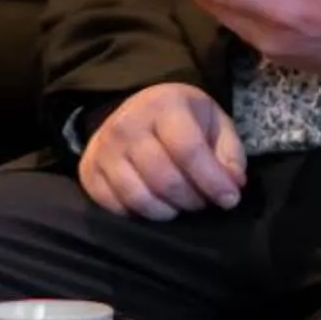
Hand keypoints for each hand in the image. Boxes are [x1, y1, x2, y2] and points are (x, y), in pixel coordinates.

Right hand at [80, 83, 244, 220]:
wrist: (137, 113)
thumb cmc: (184, 122)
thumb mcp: (215, 125)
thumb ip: (230, 155)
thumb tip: (232, 186)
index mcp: (163, 104)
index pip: (188, 150)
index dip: (213, 181)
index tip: (229, 199)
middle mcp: (127, 123)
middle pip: (164, 179)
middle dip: (192, 200)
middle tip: (202, 201)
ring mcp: (102, 148)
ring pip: (139, 198)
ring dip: (168, 212)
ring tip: (179, 204)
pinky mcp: (88, 170)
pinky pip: (114, 207)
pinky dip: (139, 215)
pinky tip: (154, 203)